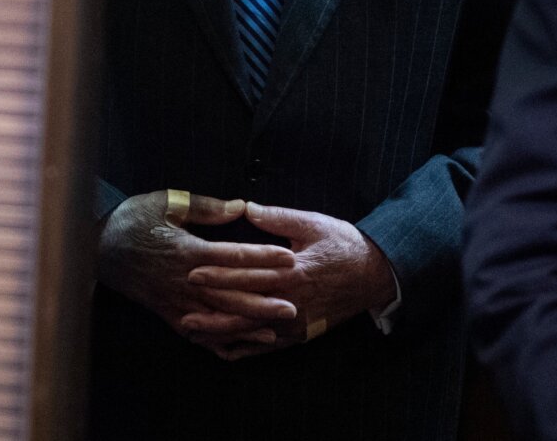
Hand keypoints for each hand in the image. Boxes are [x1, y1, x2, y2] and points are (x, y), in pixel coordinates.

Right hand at [97, 190, 299, 358]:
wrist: (96, 248)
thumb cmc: (133, 220)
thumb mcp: (166, 202)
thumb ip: (206, 207)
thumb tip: (240, 207)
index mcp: (187, 251)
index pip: (233, 256)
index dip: (263, 257)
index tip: (289, 258)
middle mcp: (184, 280)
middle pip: (231, 293)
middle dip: (263, 300)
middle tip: (293, 304)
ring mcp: (176, 301)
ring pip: (218, 318)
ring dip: (247, 325)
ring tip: (275, 330)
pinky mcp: (167, 314)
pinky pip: (197, 333)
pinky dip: (218, 341)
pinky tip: (239, 346)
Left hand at [182, 201, 395, 359]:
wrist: (375, 274)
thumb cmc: (343, 245)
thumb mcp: (314, 224)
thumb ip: (278, 218)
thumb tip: (247, 207)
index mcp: (292, 271)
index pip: (248, 274)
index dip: (218, 274)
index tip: (192, 272)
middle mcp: (292, 301)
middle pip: (244, 308)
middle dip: (211, 308)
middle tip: (181, 308)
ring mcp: (296, 322)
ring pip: (251, 332)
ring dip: (221, 334)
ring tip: (193, 333)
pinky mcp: (300, 334)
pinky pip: (267, 346)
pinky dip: (244, 349)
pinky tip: (222, 349)